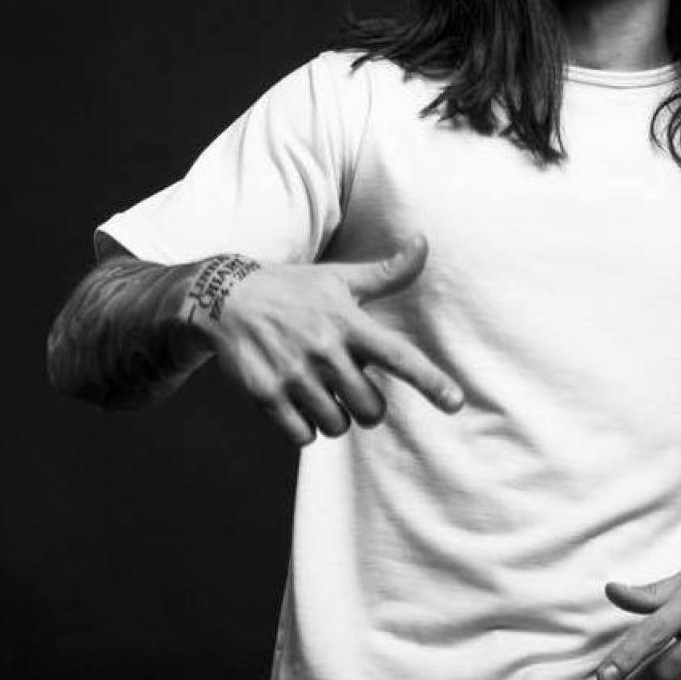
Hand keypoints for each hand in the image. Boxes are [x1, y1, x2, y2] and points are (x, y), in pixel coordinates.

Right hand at [189, 234, 463, 444]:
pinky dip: (305, 427)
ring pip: (337, 425)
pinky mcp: (266, 395)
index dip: (429, 380)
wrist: (224, 299)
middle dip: (366, 405)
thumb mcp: (339, 278)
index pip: (398, 355)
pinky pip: (303, 436)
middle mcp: (324, 350)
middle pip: (370, 408)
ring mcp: (294, 374)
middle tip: (348, 385)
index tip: (456, 402)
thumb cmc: (293, 290)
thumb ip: (386, 272)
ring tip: (317, 388)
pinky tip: (296, 401)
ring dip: (334, 415)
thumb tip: (424, 243)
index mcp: (348, 323)